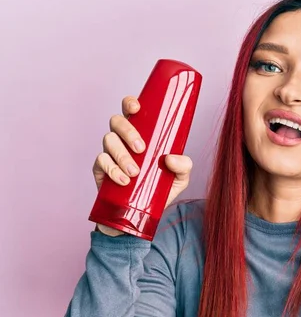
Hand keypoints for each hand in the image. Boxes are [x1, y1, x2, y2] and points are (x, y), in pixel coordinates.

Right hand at [92, 96, 192, 235]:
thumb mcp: (180, 178)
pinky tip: (124, 181)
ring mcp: (110, 152)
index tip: (136, 108)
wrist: (143, 213)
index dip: (130, 103)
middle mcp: (123, 138)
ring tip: (135, 172)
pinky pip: (101, 161)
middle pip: (117, 121)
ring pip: (108, 140)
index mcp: (142, 133)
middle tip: (141, 149)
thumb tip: (170, 158)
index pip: (131, 110)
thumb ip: (184, 166)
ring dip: (121, 155)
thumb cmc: (161, 188)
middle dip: (128, 132)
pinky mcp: (100, 168)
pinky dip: (112, 170)